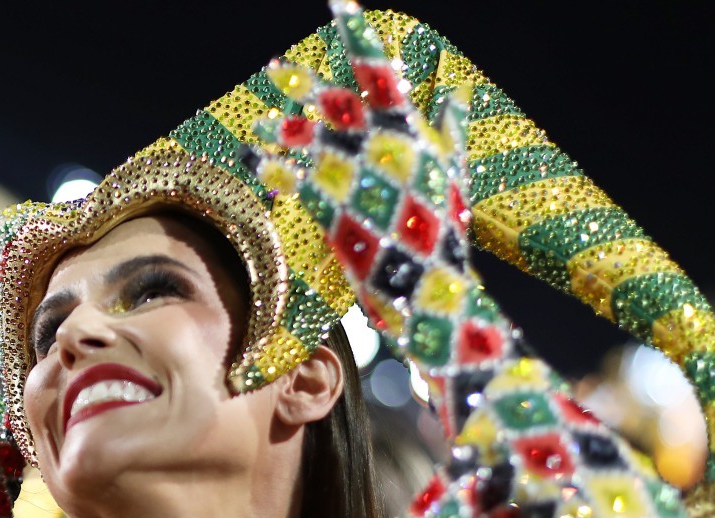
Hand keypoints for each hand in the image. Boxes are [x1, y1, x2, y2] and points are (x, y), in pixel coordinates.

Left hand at [245, 0, 472, 352]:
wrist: (431, 291)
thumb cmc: (446, 234)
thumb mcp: (455, 174)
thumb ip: (451, 130)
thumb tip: (458, 94)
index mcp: (410, 132)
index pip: (381, 70)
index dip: (358, 32)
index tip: (337, 1)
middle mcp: (379, 146)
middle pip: (332, 100)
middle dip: (301, 81)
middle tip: (274, 66)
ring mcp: (353, 176)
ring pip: (305, 137)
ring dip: (279, 128)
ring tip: (259, 123)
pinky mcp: (330, 207)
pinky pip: (291, 178)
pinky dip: (272, 168)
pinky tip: (255, 162)